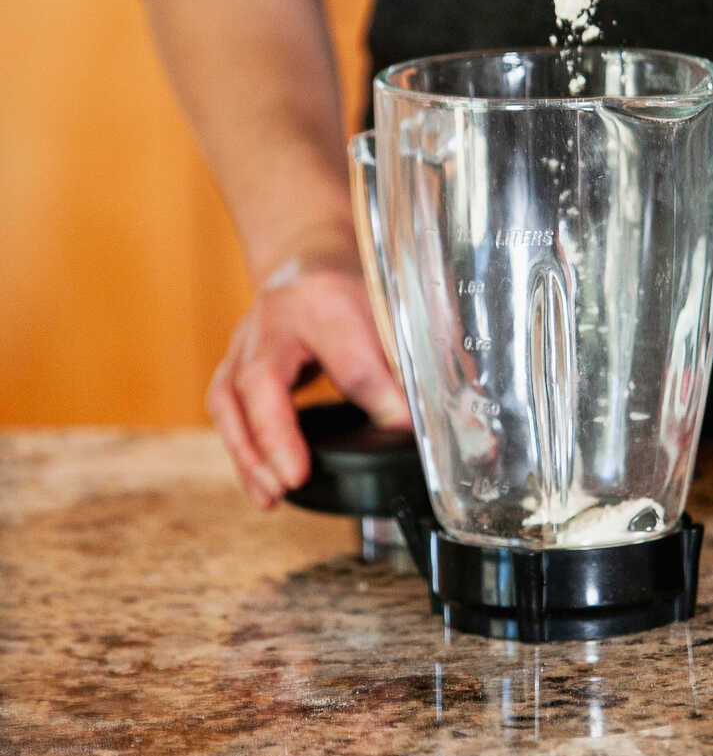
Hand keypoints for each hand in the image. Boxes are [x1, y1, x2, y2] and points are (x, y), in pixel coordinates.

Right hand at [206, 260, 410, 508]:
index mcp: (327, 300)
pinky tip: (262, 485)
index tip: (401, 425)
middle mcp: (275, 320)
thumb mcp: (388, 312)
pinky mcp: (230, 367)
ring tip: (273, 495)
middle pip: (263, 379)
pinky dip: (240, 452)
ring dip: (248, 453)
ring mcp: (244, 344)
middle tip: (295, 479)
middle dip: (275, 434)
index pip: (350, 353)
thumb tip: (444, 421)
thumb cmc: (350, 290)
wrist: (303, 260)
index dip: (378, 393)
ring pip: (229, 400)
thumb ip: (408, 364)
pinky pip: (224, 412)